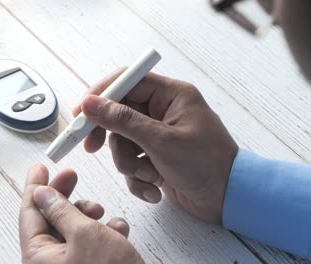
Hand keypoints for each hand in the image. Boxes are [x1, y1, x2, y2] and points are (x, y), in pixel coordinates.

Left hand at [19, 164, 143, 263]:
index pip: (29, 214)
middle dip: (65, 198)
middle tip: (72, 175)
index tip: (40, 167)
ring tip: (102, 212)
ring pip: (73, 230)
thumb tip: (42, 193)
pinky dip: (104, 233)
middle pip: (51, 220)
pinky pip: (91, 245)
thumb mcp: (86, 234)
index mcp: (38, 258)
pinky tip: (119, 229)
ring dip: (88, 215)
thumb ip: (61, 210)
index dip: (35, 187)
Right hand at [73, 69, 237, 223]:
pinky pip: (132, 161)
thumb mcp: (161, 141)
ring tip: (150, 175)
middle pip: (119, 114)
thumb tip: (91, 103)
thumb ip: (123, 121)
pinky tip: (155, 189)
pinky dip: (139, 178)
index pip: (128, 81)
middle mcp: (163, 111)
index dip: (101, 94)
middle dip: (110, 137)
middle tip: (91, 148)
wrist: (229, 199)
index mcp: (171, 95)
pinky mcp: (156, 157)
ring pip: (122, 142)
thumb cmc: (207, 164)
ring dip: (129, 163)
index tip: (81, 113)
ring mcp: (158, 135)